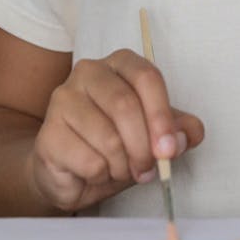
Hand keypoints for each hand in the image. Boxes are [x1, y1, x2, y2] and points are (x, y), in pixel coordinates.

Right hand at [29, 50, 203, 212]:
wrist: (70, 174)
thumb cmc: (114, 146)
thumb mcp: (152, 136)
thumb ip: (176, 130)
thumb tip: (191, 133)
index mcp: (119, 64)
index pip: (146, 77)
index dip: (162, 115)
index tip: (169, 148)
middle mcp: (89, 72)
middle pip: (126, 105)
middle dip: (143, 147)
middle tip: (148, 170)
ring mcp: (63, 99)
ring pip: (108, 137)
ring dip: (123, 165)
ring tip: (120, 170)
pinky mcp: (48, 133)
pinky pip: (89, 160)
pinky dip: (101, 176)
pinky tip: (95, 172)